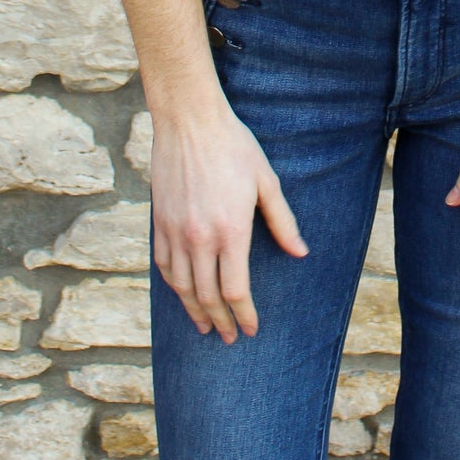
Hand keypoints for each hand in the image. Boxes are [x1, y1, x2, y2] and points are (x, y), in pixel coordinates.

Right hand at [149, 104, 307, 341]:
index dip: (245, 315)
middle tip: (229, 338)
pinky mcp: (159, 222)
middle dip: (221, 322)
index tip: (251, 329)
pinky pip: (164, 265)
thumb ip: (282, 222)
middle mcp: (200, 238)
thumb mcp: (266, 181)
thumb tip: (300, 253)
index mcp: (231, 230)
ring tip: (204, 325)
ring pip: (182, 286)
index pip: (236, 290)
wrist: (190, 121)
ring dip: (194, 311)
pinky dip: (174, 286)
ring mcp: (176, 231)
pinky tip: (183, 293)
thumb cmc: (233, 146)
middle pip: (208, 296)